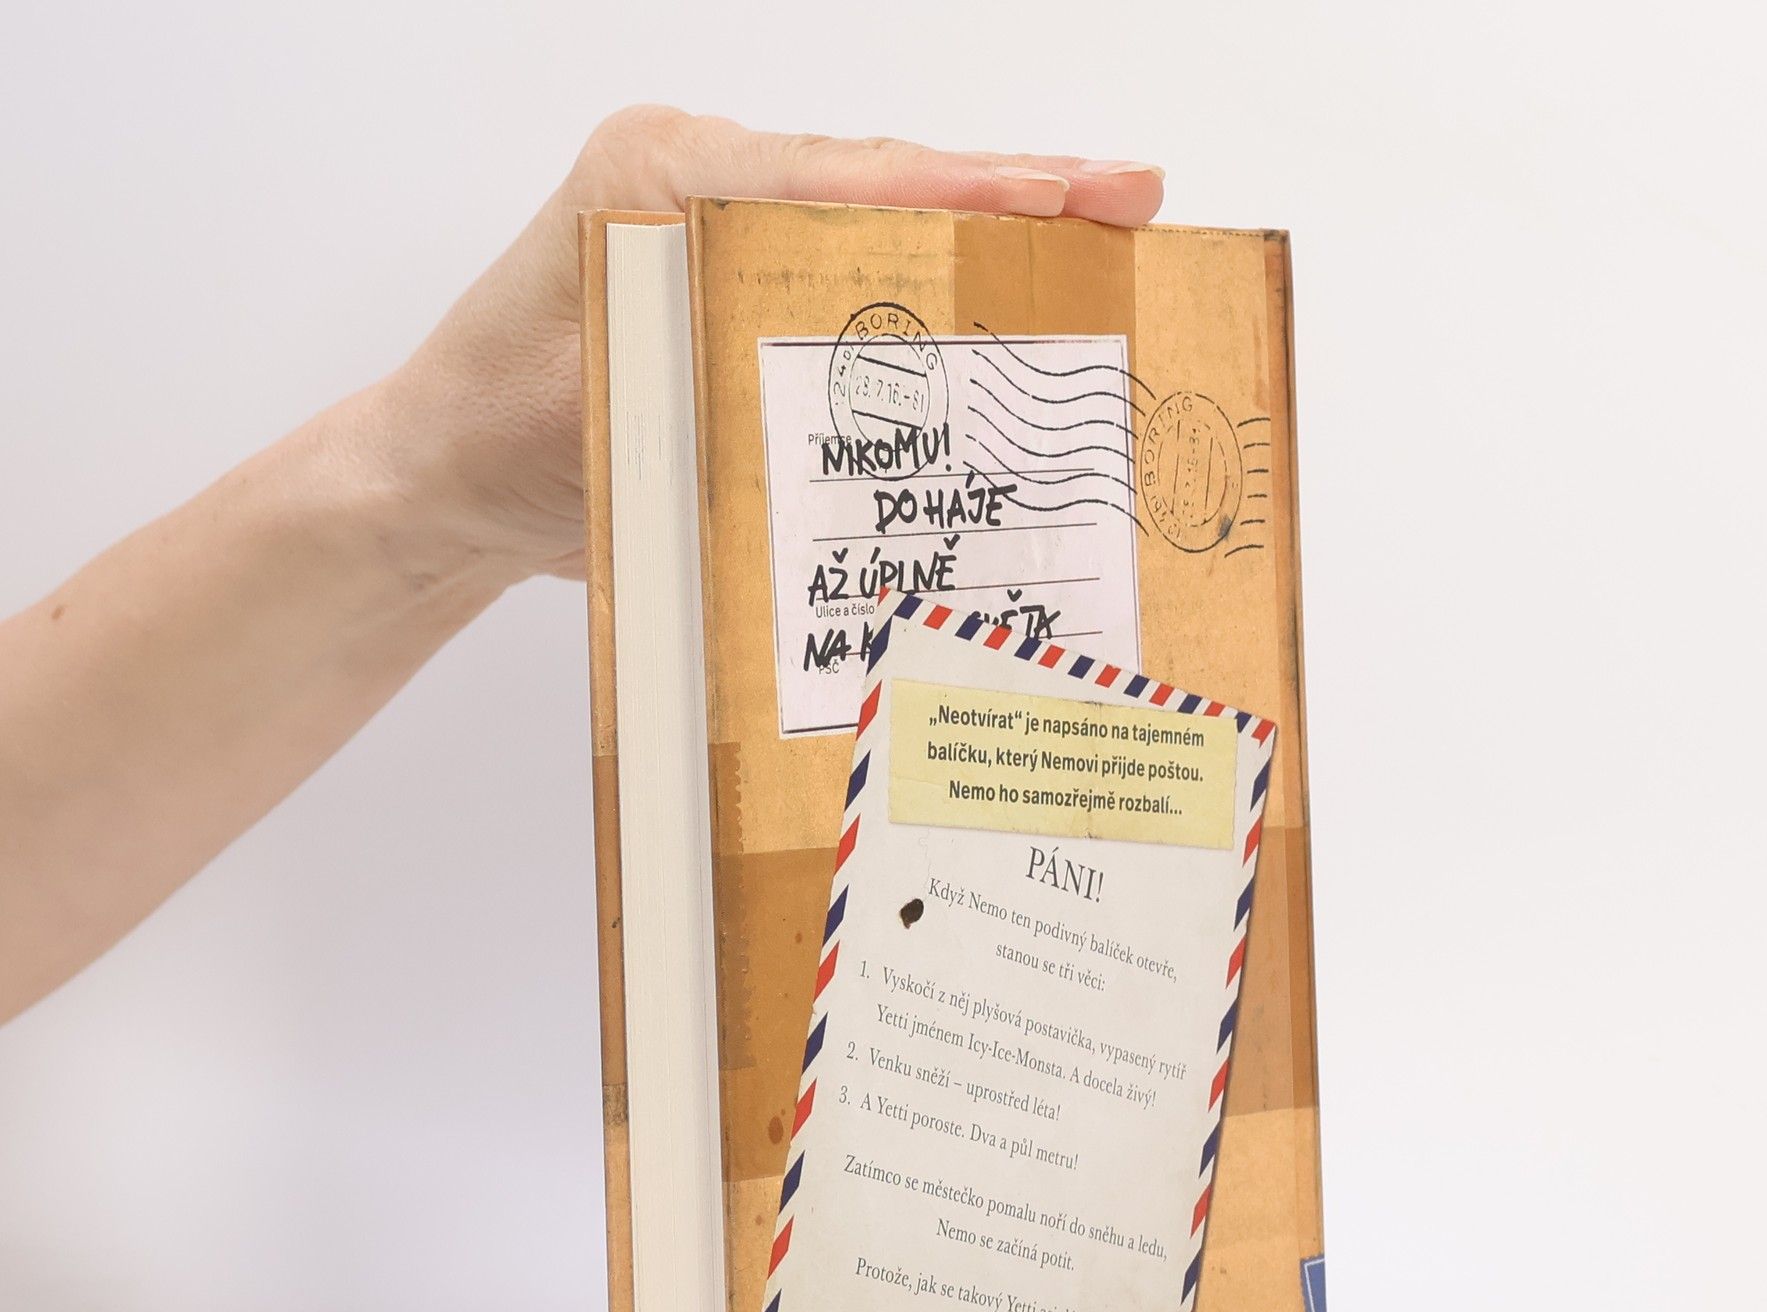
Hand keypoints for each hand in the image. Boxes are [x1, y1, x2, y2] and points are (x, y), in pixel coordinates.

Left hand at [377, 108, 1165, 581]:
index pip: (844, 177)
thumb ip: (720, 372)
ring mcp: (718, 229)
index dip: (971, 190)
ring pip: (877, 219)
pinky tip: (1003, 306)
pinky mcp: (732, 287)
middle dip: (1012, 193)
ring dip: (985, 236)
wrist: (440, 485)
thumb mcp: (606, 411)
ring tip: (1101, 237)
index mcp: (663, 176)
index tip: (1077, 195)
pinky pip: (851, 272)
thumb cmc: (495, 444)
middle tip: (1132, 200)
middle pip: (882, 181)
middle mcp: (698, 182)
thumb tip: (856, 389)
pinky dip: (930, 286)